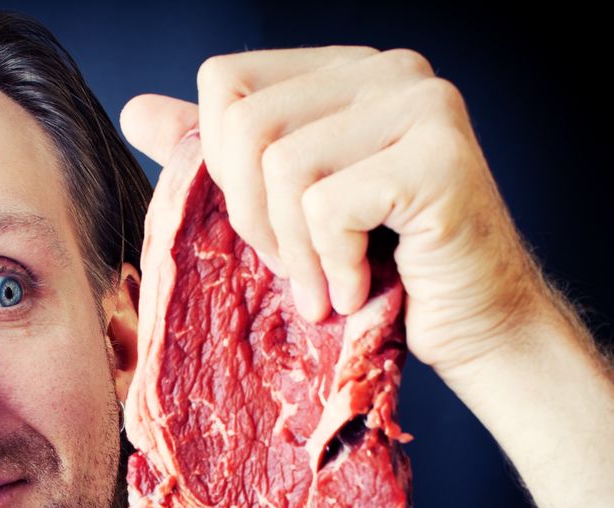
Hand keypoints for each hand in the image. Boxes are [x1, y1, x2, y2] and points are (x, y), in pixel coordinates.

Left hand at [120, 47, 549, 380]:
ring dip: (294, 251)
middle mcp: (387, 70)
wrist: (478, 331)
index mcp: (344, 72)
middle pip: (246, 123)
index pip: (226, 80)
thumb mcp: (285, 211)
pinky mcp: (440, 157)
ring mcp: (422, 105)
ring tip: (327, 286)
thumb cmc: (382, 274)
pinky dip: (333, 265)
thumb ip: (218, 156)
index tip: (262, 227)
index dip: (221, 167)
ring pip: (284, 165)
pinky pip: (328, 206)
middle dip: (252, 217)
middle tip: (291, 268)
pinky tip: (359, 289)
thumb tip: (135, 110)